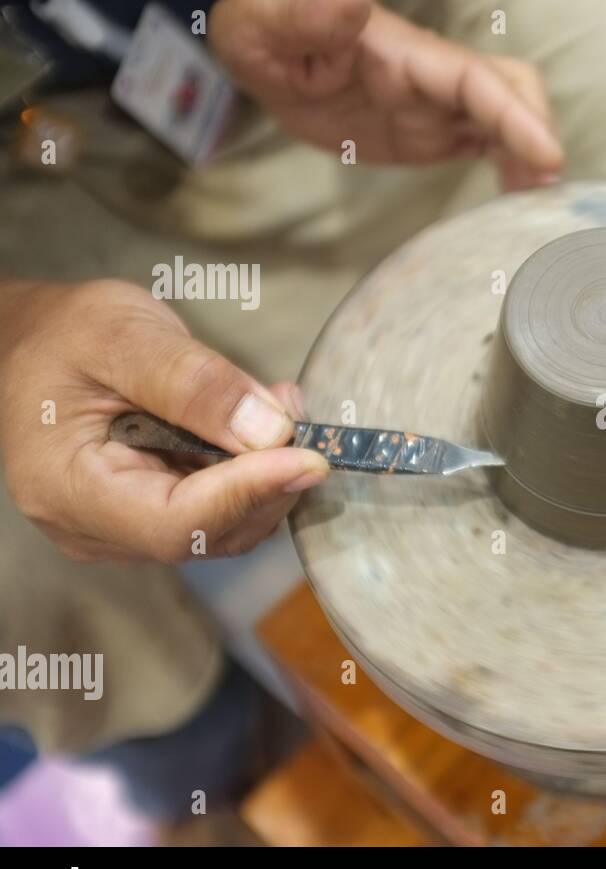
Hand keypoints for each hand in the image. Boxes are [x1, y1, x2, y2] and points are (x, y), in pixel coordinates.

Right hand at [0, 279, 328, 561]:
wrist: (34, 344)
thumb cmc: (64, 335)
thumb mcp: (121, 334)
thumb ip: (193, 383)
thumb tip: (270, 432)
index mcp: (67, 489)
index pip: (174, 523)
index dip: (248, 494)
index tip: (308, 457)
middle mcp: (93, 528)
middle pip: (208, 534)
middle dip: (268, 482)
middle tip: (299, 417)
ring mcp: (125, 529)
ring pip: (225, 528)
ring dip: (269, 477)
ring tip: (280, 408)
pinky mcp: (154, 515)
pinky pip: (221, 511)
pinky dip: (255, 474)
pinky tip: (263, 423)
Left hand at [209, 0, 564, 189]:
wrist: (265, 54)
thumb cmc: (263, 32)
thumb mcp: (264, 24)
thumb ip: (306, 13)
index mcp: (402, 54)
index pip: (475, 79)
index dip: (517, 116)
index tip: (548, 156)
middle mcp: (432, 76)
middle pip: (511, 90)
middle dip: (537, 133)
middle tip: (544, 189)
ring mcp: (437, 103)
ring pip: (508, 118)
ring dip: (531, 155)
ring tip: (535, 205)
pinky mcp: (434, 129)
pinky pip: (488, 143)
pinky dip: (512, 167)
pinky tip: (513, 200)